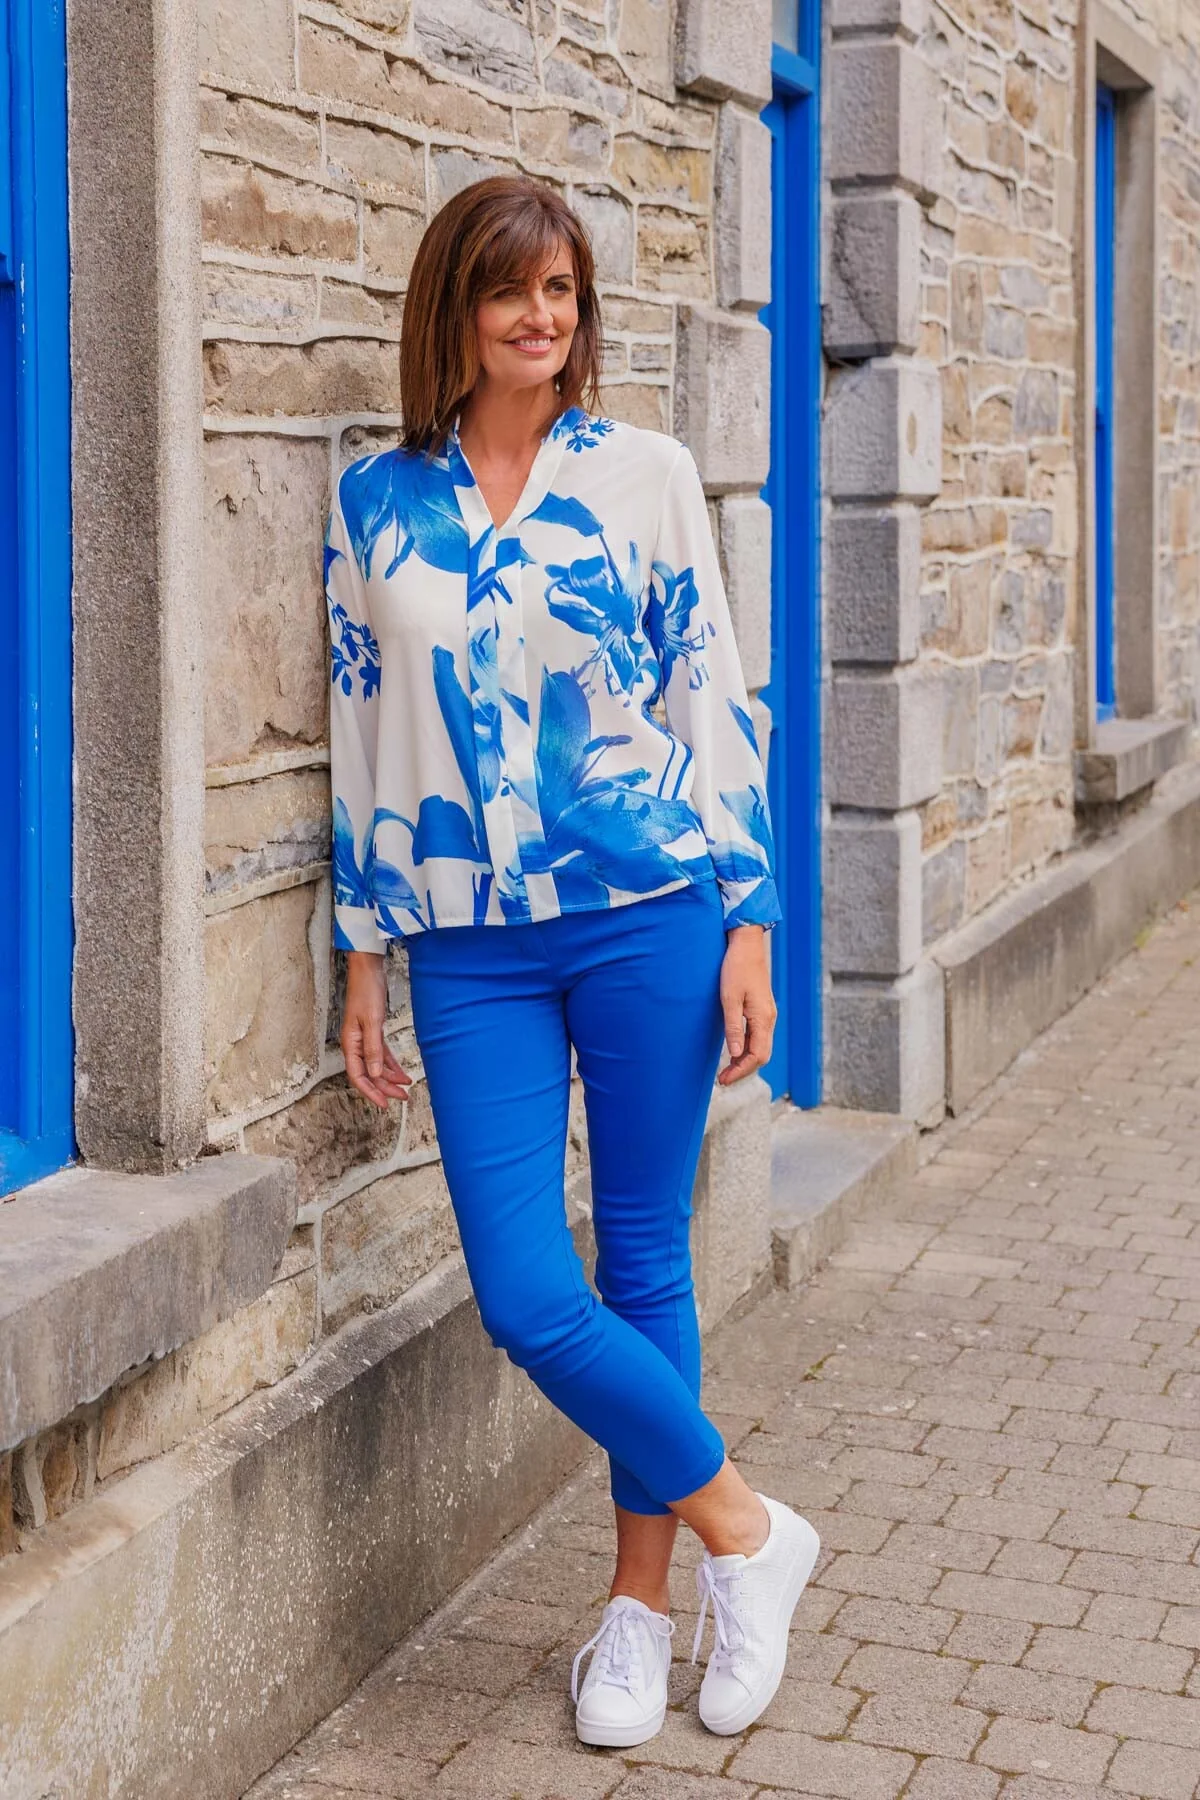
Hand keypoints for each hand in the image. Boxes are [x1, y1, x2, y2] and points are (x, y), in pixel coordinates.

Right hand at [341, 950, 412, 1108]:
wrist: (368, 970)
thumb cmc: (366, 991)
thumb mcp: (372, 1021)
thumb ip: (373, 1048)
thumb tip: (374, 1073)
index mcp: (351, 1043)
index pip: (358, 1076)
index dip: (371, 1092)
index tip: (383, 1104)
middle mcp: (355, 1044)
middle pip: (369, 1073)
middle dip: (385, 1087)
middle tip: (402, 1098)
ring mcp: (364, 1038)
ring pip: (376, 1065)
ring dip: (390, 1077)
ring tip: (405, 1087)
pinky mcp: (373, 1031)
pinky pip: (381, 1054)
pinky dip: (391, 1064)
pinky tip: (401, 1072)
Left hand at [718, 924, 776, 1085]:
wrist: (747, 944)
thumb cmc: (736, 968)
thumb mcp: (729, 998)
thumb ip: (733, 1027)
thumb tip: (736, 1054)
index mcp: (763, 1018)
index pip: (757, 1056)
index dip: (740, 1071)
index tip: (724, 1079)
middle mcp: (769, 1019)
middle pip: (761, 1055)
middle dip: (743, 1070)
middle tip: (722, 1079)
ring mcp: (767, 1014)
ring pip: (760, 1046)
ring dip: (745, 1060)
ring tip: (726, 1069)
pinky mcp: (762, 1009)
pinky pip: (758, 1036)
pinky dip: (747, 1048)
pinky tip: (734, 1050)